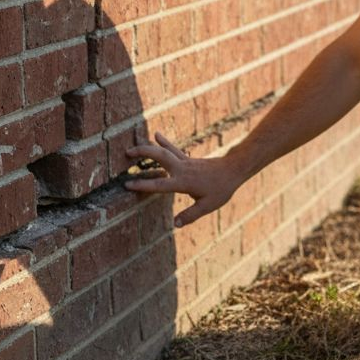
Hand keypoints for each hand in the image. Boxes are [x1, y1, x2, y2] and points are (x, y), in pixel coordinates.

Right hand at [123, 132, 241, 227]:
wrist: (233, 170)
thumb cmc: (221, 188)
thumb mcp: (208, 206)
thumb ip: (190, 215)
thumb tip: (175, 224)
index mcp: (183, 182)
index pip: (159, 184)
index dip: (142, 184)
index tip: (127, 184)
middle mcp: (182, 169)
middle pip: (159, 157)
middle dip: (142, 153)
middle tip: (126, 153)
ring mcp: (184, 162)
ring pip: (164, 151)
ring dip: (148, 147)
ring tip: (132, 146)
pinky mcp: (188, 159)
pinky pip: (173, 149)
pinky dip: (164, 142)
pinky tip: (156, 135)